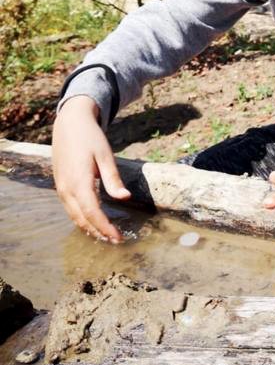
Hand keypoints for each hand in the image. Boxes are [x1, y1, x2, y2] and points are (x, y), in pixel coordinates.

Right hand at [52, 95, 130, 243]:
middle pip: (82, 219)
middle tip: (116, 240)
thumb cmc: (90, 138)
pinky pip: (70, 209)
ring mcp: (61, 188)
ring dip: (90, 228)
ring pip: (74, 216)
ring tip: (106, 236)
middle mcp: (67, 189)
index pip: (93, 213)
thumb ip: (113, 178)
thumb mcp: (105, 155)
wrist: (69, 124)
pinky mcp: (61, 186)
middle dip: (99, 232)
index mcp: (79, 182)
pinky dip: (81, 219)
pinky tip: (92, 222)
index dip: (105, 228)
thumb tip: (124, 197)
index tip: (118, 237)